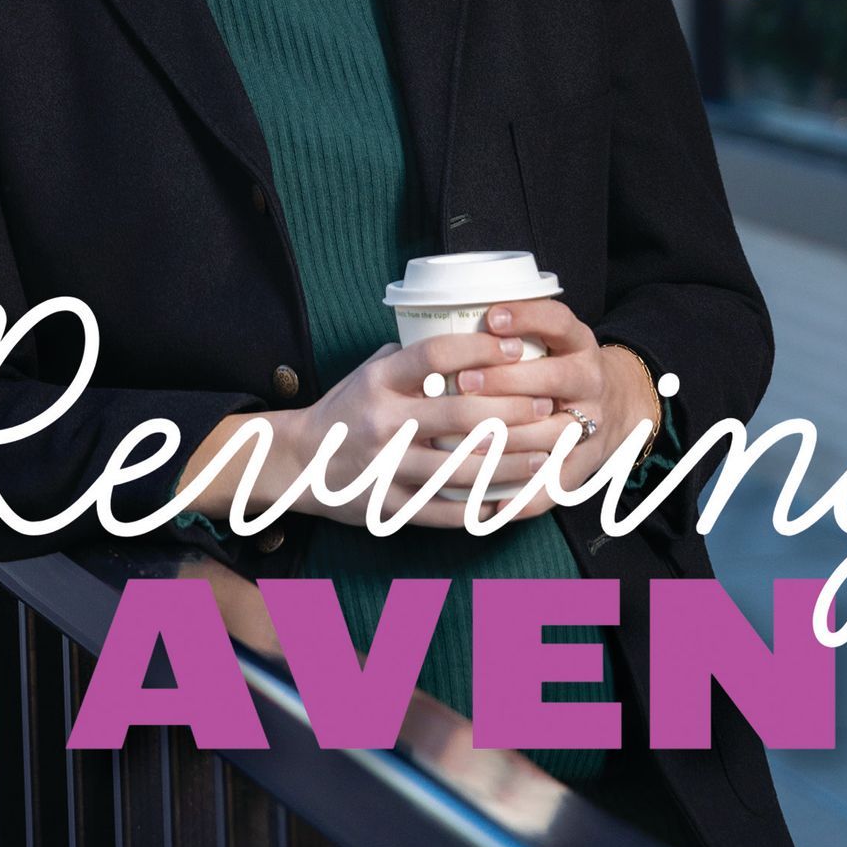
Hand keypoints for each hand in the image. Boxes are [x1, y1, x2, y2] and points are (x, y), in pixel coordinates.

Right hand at [183, 328, 569, 532]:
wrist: (298, 463)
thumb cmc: (347, 409)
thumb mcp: (369, 372)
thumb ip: (412, 357)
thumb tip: (467, 335)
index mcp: (379, 381)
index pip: (435, 356)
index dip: (478, 349)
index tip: (515, 347)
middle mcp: (383, 422)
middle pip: (460, 414)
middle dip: (512, 411)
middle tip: (549, 406)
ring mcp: (385, 468)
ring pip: (460, 468)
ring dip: (510, 463)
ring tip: (547, 455)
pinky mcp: (387, 508)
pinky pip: (442, 511)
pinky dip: (480, 509)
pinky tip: (513, 501)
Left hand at [447, 298, 658, 516]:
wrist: (620, 406)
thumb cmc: (563, 366)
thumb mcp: (555, 339)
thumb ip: (517, 332)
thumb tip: (451, 319)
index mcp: (579, 343)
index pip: (558, 322)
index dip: (526, 317)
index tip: (491, 316)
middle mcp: (591, 380)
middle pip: (554, 378)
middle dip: (506, 381)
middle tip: (464, 381)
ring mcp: (592, 425)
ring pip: (553, 435)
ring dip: (511, 439)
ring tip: (468, 441)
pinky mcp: (585, 466)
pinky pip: (556, 486)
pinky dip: (525, 499)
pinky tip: (492, 505)